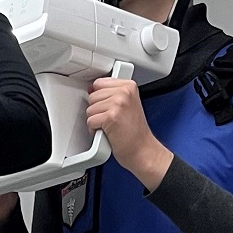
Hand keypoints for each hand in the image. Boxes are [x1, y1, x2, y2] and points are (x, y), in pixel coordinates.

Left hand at [87, 75, 172, 189]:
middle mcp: (124, 92)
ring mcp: (118, 103)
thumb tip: (91, 89)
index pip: (99, 83)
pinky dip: (94, 130)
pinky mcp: (111, 117)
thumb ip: (111, 94)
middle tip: (111, 120)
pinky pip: (90, 121)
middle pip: (92, 96)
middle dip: (97, 110)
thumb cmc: (134, 132)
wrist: (142, 150)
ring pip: (89, 109)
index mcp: (129, 86)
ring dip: (96, 121)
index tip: (107, 107)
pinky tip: (107, 132)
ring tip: (110, 126)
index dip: (99, 97)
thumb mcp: (127, 104)